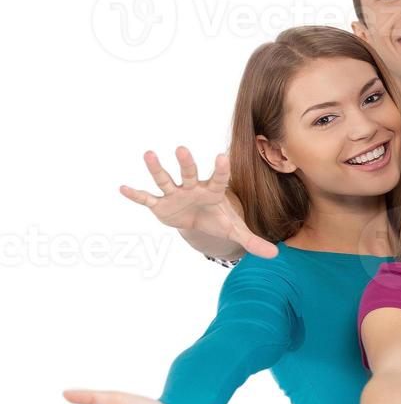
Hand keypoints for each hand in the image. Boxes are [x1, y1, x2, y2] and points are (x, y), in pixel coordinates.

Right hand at [120, 147, 275, 258]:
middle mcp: (193, 188)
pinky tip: (122, 188)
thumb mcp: (235, 230)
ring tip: (149, 154)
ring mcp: (176, 194)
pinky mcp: (161, 204)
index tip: (223, 157)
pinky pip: (147, 199)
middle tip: (182, 148)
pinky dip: (136, 195)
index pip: (219, 179)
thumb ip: (254, 241)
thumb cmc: (217, 219)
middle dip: (187, 163)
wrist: (197, 221)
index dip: (221, 170)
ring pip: (166, 179)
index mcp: (213, 191)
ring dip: (157, 168)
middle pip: (190, 173)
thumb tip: (276, 255)